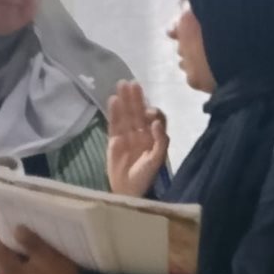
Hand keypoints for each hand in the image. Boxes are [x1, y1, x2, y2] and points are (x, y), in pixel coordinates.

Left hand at [0, 225, 80, 273]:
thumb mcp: (47, 255)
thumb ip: (30, 241)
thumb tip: (16, 228)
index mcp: (7, 267)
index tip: (11, 220)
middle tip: (11, 228)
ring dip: (0, 248)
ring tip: (15, 241)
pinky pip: (3, 267)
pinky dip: (6, 258)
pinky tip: (20, 253)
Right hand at [107, 80, 169, 196]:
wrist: (128, 190)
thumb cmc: (145, 176)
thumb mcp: (157, 160)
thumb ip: (160, 141)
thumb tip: (154, 122)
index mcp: (154, 137)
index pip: (154, 119)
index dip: (152, 112)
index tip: (149, 111)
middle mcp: (141, 133)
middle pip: (139, 112)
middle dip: (136, 98)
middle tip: (132, 83)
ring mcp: (127, 135)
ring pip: (126, 114)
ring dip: (124, 100)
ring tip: (121, 85)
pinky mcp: (114, 139)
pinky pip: (114, 123)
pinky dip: (113, 112)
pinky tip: (113, 100)